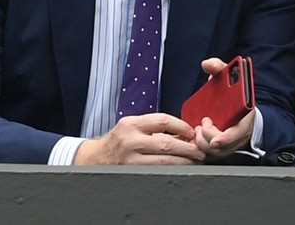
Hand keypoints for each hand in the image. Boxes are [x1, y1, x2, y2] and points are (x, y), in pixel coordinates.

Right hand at [73, 113, 203, 164]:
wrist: (94, 159)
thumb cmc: (118, 140)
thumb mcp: (131, 126)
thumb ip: (153, 126)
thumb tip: (183, 131)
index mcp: (132, 124)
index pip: (163, 121)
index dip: (182, 126)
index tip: (192, 132)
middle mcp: (130, 140)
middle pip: (166, 143)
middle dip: (187, 147)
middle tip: (200, 150)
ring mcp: (130, 159)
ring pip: (164, 162)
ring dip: (183, 161)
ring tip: (195, 161)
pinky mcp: (131, 173)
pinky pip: (156, 172)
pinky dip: (171, 170)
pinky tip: (180, 169)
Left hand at [192, 57, 254, 159]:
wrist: (243, 110)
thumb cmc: (236, 96)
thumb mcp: (230, 78)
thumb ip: (220, 68)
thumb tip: (207, 64)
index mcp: (245, 118)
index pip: (236, 134)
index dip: (224, 138)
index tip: (214, 137)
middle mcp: (238, 135)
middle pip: (221, 146)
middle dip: (208, 136)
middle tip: (203, 123)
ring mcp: (229, 145)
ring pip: (213, 152)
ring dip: (202, 141)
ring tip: (199, 128)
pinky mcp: (221, 150)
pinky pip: (209, 154)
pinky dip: (201, 145)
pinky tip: (197, 135)